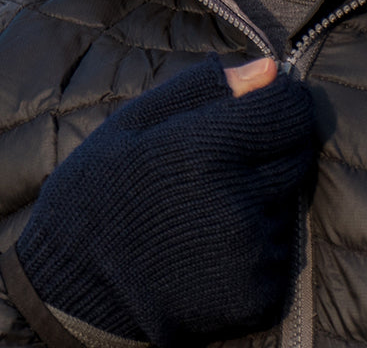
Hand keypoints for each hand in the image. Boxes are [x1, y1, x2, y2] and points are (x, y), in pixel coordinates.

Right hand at [10, 56, 314, 346]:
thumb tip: (272, 69)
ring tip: (209, 207)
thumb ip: (205, 90)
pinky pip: (279, 252)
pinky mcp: (257, 296)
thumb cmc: (100, 191)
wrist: (69, 292)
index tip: (261, 104)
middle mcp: (237, 201)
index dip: (280, 101)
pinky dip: (257, 246)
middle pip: (297, 153)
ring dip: (263, 198)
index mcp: (206, 150)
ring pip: (288, 202)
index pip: (290, 109)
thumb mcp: (135, 123)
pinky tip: (212, 245)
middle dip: (271, 147)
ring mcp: (249, 254)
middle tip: (225, 161)